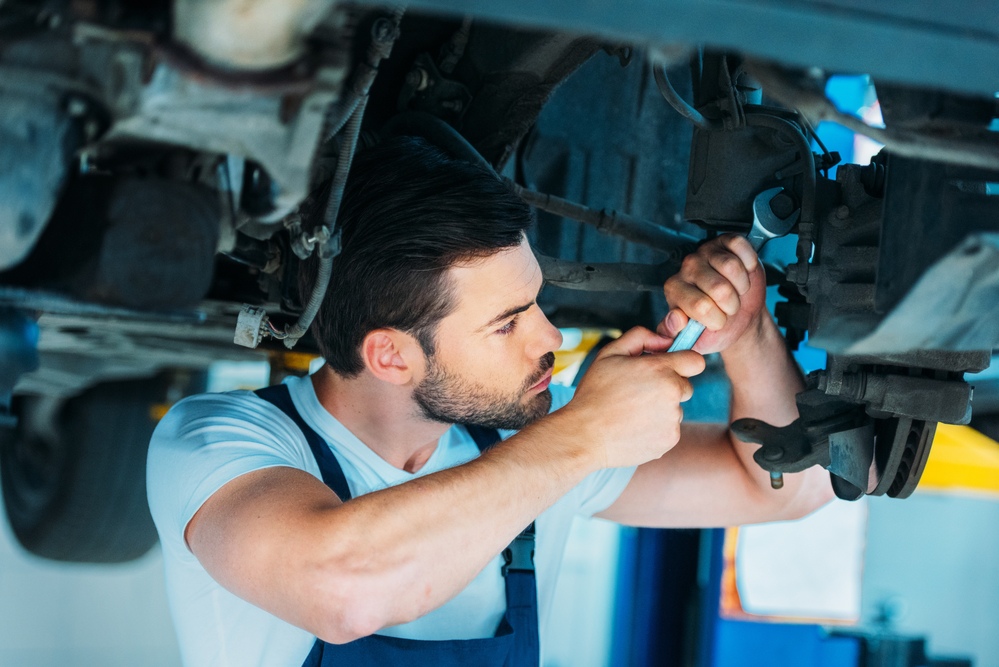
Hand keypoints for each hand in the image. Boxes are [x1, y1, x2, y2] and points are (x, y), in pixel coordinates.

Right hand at [562, 326, 704, 468]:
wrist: (584, 436)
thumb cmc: (594, 393)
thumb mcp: (609, 354)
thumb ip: (640, 337)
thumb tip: (664, 341)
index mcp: (659, 369)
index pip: (696, 361)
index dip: (683, 363)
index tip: (670, 368)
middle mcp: (672, 393)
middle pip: (686, 386)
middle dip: (669, 387)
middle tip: (640, 393)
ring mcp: (672, 419)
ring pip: (676, 409)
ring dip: (661, 409)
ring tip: (632, 413)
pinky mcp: (670, 439)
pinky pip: (670, 429)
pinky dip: (656, 428)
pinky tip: (634, 427)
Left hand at [660, 234, 766, 353]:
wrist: (737, 317)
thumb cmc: (714, 328)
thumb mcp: (692, 339)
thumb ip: (674, 334)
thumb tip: (675, 319)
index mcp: (674, 290)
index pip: (700, 306)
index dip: (717, 320)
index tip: (716, 322)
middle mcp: (687, 268)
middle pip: (720, 288)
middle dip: (731, 305)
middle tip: (728, 308)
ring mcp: (706, 252)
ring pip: (731, 267)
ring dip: (742, 286)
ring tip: (736, 292)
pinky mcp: (724, 241)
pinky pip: (740, 246)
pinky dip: (748, 263)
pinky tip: (743, 273)